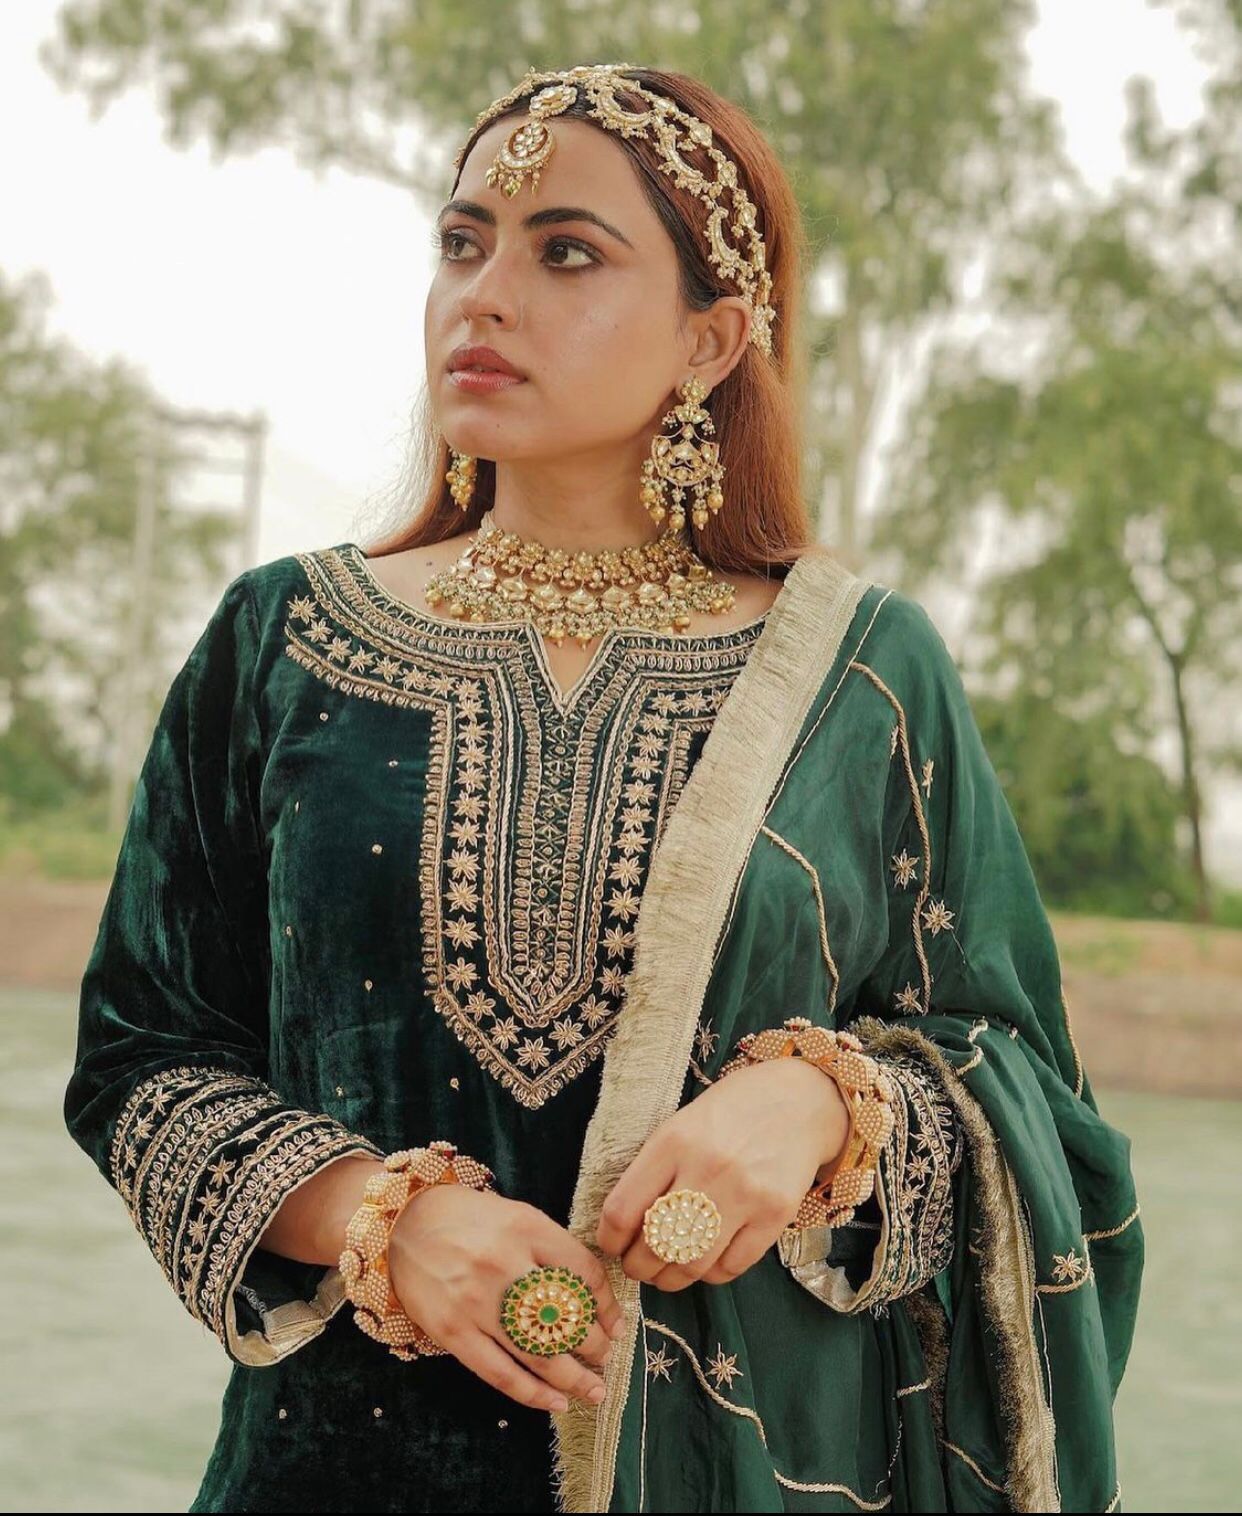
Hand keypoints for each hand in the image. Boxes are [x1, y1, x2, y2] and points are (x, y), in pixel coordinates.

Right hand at [387, 1184, 625, 1414]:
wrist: (400, 1223)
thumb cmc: (466, 1218)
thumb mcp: (516, 1215)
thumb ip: (550, 1249)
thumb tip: (591, 1297)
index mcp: (526, 1228)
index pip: (584, 1273)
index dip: (607, 1305)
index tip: (616, 1324)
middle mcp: (504, 1264)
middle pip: (567, 1318)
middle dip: (595, 1347)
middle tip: (607, 1359)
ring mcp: (476, 1302)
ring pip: (539, 1354)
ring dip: (574, 1379)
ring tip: (595, 1391)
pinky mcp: (452, 1332)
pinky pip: (501, 1373)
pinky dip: (533, 1393)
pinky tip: (557, 1402)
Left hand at [595, 1057, 850, 1290]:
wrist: (799, 1101)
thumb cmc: (732, 1111)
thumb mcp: (682, 1124)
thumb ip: (655, 1169)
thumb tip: (623, 1224)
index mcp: (673, 1142)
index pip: (622, 1210)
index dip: (609, 1240)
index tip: (611, 1245)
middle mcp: (706, 1169)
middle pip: (654, 1246)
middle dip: (637, 1267)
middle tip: (637, 1266)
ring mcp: (744, 1195)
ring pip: (691, 1265)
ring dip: (670, 1279)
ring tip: (665, 1274)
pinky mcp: (775, 1216)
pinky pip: (731, 1267)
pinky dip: (711, 1274)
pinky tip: (706, 1262)